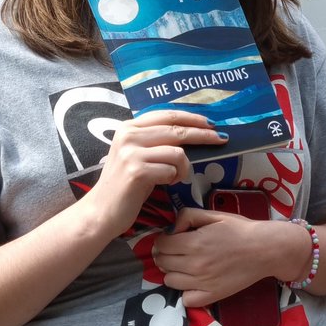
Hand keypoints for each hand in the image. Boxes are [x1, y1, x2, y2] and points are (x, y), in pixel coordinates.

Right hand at [81, 111, 227, 238]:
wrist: (102, 210)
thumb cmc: (127, 184)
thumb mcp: (140, 154)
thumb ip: (157, 140)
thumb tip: (193, 131)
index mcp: (129, 127)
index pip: (167, 115)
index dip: (192, 117)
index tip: (211, 123)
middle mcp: (128, 135)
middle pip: (177, 130)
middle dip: (204, 135)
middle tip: (222, 139)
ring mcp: (131, 153)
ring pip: (178, 152)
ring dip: (183, 168)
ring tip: (173, 177)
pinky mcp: (137, 171)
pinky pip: (172, 170)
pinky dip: (174, 178)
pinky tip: (164, 183)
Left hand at [153, 207, 303, 307]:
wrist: (266, 249)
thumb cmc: (241, 230)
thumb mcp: (215, 215)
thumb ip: (188, 216)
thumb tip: (171, 229)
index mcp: (194, 243)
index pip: (161, 244)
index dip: (163, 240)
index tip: (172, 239)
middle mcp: (194, 264)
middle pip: (162, 262)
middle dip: (165, 254)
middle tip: (178, 251)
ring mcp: (202, 283)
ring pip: (169, 281)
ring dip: (173, 272)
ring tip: (185, 266)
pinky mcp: (212, 295)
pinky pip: (186, 299)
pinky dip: (186, 292)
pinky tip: (194, 282)